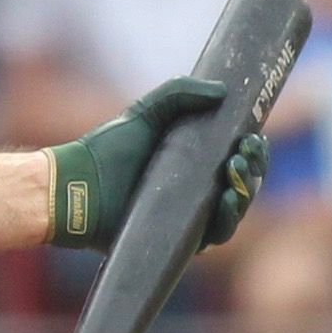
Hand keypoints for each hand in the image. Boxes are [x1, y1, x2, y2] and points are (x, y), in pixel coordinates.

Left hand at [43, 77, 270, 252]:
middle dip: (254, 167)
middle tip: (245, 151)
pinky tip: (226, 198)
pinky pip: (214, 235)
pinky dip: (226, 218)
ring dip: (245, 191)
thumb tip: (223, 91)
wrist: (77, 184)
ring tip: (236, 169)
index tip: (254, 137)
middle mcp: (198, 192)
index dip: (254, 150)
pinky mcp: (180, 241)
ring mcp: (191, 218)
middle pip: (245, 185)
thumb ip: (178, 93)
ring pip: (234, 211)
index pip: (239, 159)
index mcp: (196, 164)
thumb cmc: (108, 150)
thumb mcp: (145, 113)